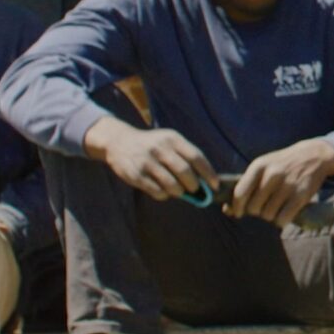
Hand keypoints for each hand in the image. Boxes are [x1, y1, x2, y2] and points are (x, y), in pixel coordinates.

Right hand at [94, 122, 213, 200]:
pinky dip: (164, 195)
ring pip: (172, 185)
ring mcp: (147, 162)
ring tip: (178, 190)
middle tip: (194, 189)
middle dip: (194, 185)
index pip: (197, 157)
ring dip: (179, 192)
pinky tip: (163, 191)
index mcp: (172, 138)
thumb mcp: (168, 142)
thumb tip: (204, 182)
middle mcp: (160, 148)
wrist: (119, 142)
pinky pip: (158, 192)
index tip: (214, 185)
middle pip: (185, 172)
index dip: (208, 173)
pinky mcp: (136, 175)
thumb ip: (185, 157)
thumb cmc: (152, 145)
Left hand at [229, 139, 333, 225]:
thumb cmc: (281, 164)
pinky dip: (281, 221)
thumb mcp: (263, 167)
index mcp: (259, 166)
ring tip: (276, 208)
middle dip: (256, 212)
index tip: (238, 213)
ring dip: (270, 216)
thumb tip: (227, 210)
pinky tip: (284, 214)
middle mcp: (272, 174)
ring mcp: (287, 185)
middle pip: (253, 208)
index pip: (240, 193)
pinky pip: (283, 219)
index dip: (237, 207)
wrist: (313, 155)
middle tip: (263, 207)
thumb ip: (245, 185)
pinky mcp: (301, 196)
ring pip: (268, 215)